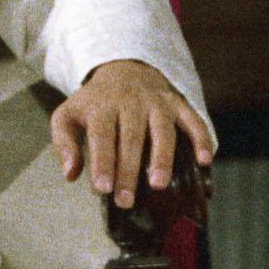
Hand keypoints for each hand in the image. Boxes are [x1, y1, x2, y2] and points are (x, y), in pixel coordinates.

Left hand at [51, 60, 215, 208]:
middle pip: (131, 137)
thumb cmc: (95, 103)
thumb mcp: (68, 115)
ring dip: (162, 157)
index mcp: (102, 106)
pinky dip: (201, 139)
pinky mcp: (178, 104)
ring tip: (158, 184)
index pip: (101, 135)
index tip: (102, 188)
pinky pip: (193, 120)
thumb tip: (71, 174)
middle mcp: (131, 102)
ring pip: (162, 130)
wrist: (124, 68)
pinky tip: (204, 160)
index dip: (102, 162)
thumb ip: (64, 143)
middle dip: (128, 171)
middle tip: (126, 200)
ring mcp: (157, 102)